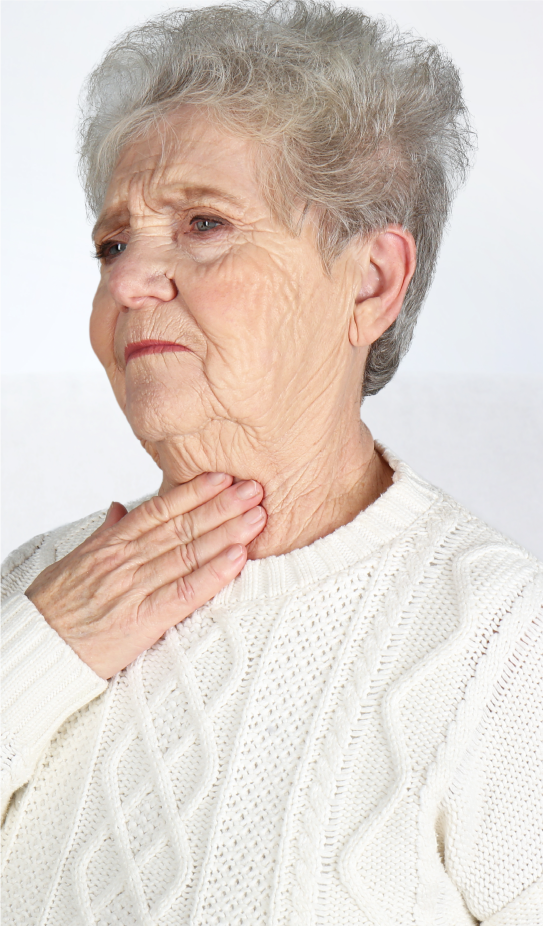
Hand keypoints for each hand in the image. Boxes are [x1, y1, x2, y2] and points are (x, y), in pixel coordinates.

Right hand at [25, 473, 265, 678]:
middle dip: (222, 506)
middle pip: (182, 527)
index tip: (223, 477)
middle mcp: (127, 560)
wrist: (37, 646)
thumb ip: (105, 532)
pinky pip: (185, 593)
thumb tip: (120, 506)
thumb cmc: (54, 605)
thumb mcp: (74, 559)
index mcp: (113, 544)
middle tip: (255, 488)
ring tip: (257, 516)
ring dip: (227, 533)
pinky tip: (238, 558)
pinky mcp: (143, 620)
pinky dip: (213, 574)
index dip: (194, 492)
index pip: (160, 510)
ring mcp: (135, 588)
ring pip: (189, 554)